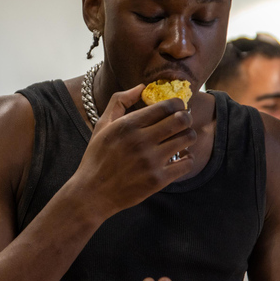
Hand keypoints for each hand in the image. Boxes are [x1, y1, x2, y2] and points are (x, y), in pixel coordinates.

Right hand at [73, 85, 196, 218]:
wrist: (92, 192)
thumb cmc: (96, 157)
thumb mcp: (102, 125)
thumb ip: (119, 102)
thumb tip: (141, 87)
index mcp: (128, 124)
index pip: (166, 106)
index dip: (177, 104)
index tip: (176, 108)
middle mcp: (141, 141)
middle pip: (182, 119)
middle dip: (186, 117)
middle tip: (183, 122)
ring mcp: (151, 161)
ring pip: (187, 139)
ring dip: (188, 136)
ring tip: (181, 140)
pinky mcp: (158, 180)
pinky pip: (187, 163)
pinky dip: (188, 158)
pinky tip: (180, 158)